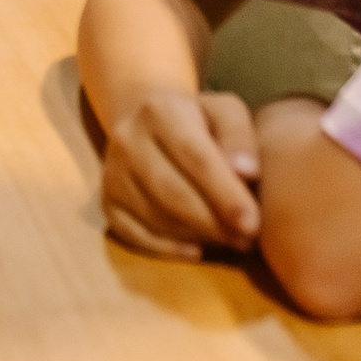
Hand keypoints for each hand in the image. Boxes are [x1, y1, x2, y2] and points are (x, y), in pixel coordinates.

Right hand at [100, 89, 261, 259]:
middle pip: (172, 193)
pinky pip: (134, 235)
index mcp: (160, 111)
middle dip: (214, 222)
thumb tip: (247, 172)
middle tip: (248, 239)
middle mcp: (127, 139)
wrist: (144, 121)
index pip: (195, 157)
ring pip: (155, 217)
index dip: (225, 194)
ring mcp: (112, 172)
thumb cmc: (197, 120)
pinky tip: (196, 250)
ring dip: (198, 236)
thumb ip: (239, 136)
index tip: (253, 223)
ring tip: (232, 241)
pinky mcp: (106, 201)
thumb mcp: (224, 112)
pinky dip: (167, 249)